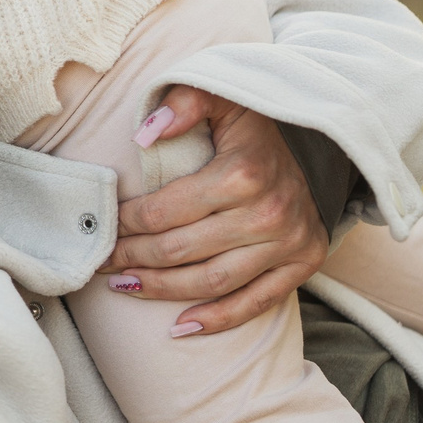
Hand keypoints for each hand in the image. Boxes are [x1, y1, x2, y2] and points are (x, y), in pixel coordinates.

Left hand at [103, 86, 329, 336]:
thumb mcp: (222, 96)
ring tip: (125, 287)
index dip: (125, 224)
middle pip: (181, 250)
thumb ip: (183, 102)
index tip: (101, 227)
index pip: (164, 211)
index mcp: (241, 173)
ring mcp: (288, 243)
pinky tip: (180, 327)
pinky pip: (256, 303)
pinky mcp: (304, 264)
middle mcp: (268, 213)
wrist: (321, 139)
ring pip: (211, 281)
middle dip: (133, 258)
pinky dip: (218, 320)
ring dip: (162, 290)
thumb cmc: (253, 123)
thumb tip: (145, 133)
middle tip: (102, 261)